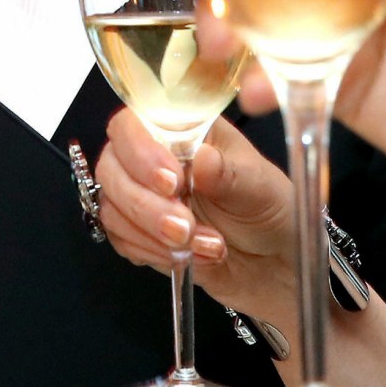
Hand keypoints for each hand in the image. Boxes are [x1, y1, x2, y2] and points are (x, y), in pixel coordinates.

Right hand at [96, 112, 296, 327]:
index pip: (132, 125)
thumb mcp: (260, 187)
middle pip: (112, 168)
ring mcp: (142, 195)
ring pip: (112, 208)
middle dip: (146, 205)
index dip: (140, 151)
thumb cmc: (270, 210)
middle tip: (184, 228)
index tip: (171, 183)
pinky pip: (119, 239)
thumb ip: (229, 173)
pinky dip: (152, 251)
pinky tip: (187, 257)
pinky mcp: (137, 230)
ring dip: (152, 234)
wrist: (273, 261)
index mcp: (182, 131)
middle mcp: (153, 159)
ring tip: (202, 245)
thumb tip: (202, 159)